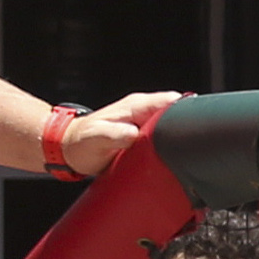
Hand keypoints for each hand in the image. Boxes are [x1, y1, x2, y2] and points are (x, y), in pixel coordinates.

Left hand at [62, 90, 182, 175]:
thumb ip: (114, 135)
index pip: (171, 101)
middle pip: (177, 113)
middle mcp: (142, 111)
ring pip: (172, 125)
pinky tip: (168, 156)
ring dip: (176, 138)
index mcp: (135, 106)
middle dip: (185, 128)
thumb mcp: (95, 140)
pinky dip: (168, 144)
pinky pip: (163, 135)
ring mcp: (144, 121)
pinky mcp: (143, 133)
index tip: (189, 130)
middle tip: (182, 148)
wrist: (68, 149)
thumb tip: (134, 134)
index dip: (185, 114)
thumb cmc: (79, 143)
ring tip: (176, 154)